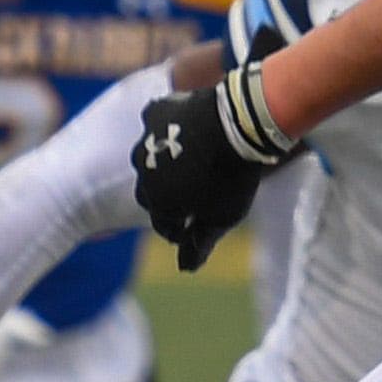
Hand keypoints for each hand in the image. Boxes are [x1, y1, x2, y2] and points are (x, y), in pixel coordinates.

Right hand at [135, 60, 292, 271]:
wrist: (239, 122)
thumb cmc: (234, 176)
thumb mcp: (223, 217)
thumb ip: (201, 243)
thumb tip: (184, 268)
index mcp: (158, 203)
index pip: (164, 225)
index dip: (181, 228)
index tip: (195, 224)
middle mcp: (143, 174)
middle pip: (150, 193)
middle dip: (167, 197)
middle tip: (191, 193)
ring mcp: (145, 141)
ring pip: (149, 158)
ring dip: (163, 162)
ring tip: (190, 159)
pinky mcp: (154, 113)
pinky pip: (154, 124)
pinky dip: (167, 129)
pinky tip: (186, 129)